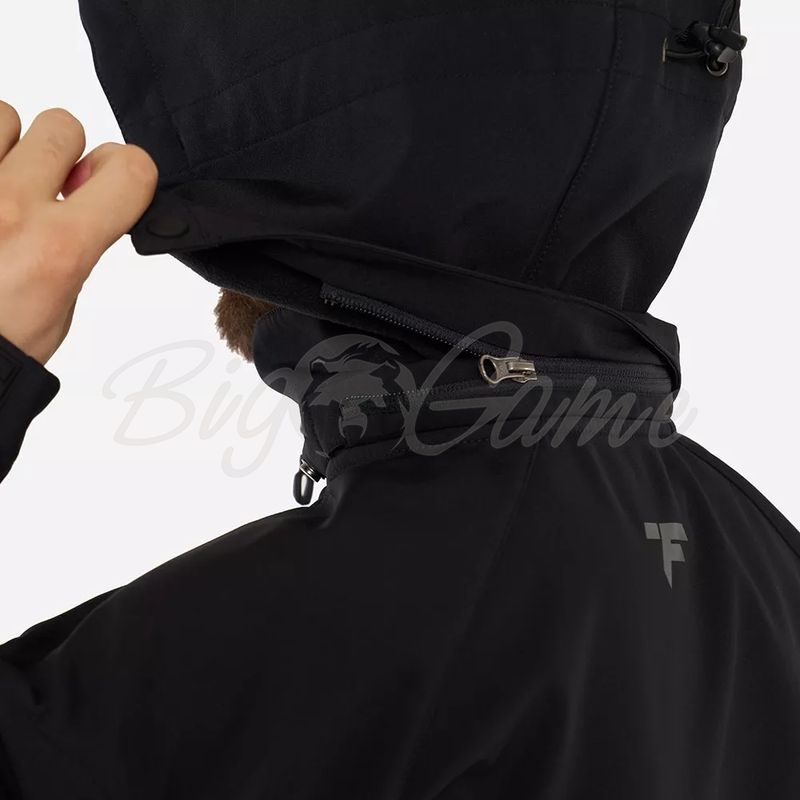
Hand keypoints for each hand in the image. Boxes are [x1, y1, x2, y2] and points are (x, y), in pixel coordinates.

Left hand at [0, 100, 157, 364]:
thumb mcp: (64, 298)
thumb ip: (84, 234)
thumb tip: (86, 183)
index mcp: (59, 247)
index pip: (131, 170)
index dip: (125, 172)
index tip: (110, 183)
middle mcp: (10, 208)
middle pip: (63, 126)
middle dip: (62, 155)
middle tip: (44, 190)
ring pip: (3, 116)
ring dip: (7, 146)